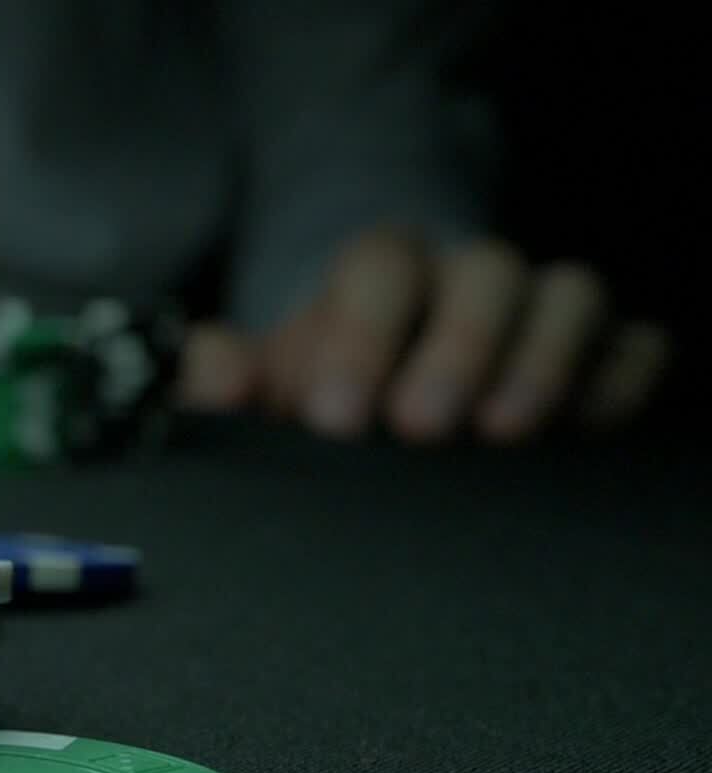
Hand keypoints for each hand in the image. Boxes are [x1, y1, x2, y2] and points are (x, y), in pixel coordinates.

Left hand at [180, 225, 671, 442]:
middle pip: (485, 269)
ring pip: (567, 293)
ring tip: (505, 432)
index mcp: (378, 274)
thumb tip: (213, 373)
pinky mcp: (597, 357)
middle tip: (422, 427)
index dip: (363, 333)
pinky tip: (588, 429)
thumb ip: (221, 381)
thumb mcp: (265, 390)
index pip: (381, 266)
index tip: (334, 418)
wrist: (382, 405)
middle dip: (459, 344)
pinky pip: (632, 345)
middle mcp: (464, 278)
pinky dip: (620, 377)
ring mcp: (536, 313)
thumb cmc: (321, 396)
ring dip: (544, 357)